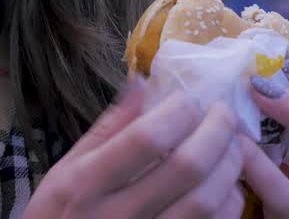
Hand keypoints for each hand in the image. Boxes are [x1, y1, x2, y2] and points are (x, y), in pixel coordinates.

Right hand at [26, 79, 247, 218]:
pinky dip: (230, 202)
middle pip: (186, 167)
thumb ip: (107, 128)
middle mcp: (118, 215)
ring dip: (229, 166)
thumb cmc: (58, 215)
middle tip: (223, 113)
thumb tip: (144, 83)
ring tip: (231, 144)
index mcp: (86, 183)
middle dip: (216, 131)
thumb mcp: (65, 169)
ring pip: (207, 201)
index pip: (145, 139)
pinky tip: (227, 184)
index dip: (177, 112)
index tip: (187, 100)